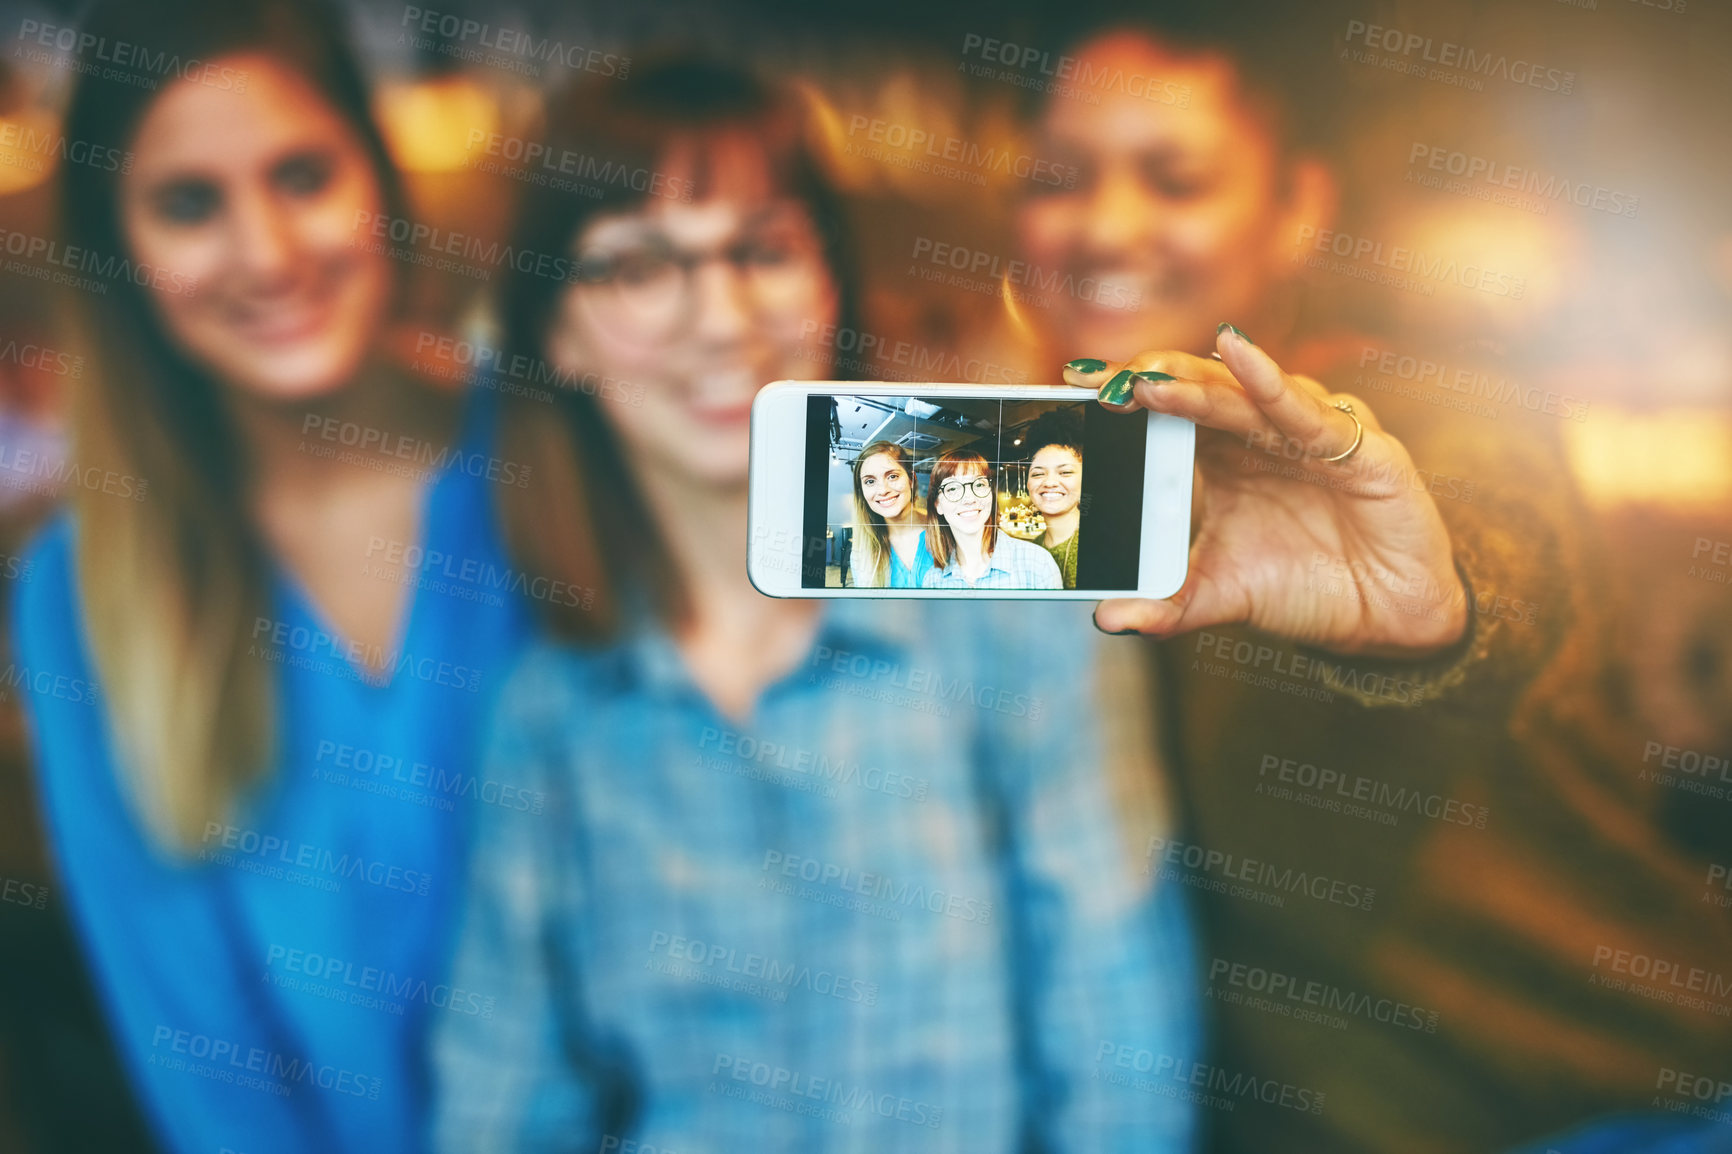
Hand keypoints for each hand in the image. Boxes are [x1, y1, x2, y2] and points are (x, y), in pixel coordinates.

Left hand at [1066, 325, 1466, 656]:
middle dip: (1147, 380)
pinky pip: (1305, 411)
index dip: (1125, 393)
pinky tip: (1239, 355)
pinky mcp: (1355, 446)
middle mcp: (1261, 434)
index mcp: (1222, 456)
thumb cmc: (1306, 587)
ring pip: (1242, 396)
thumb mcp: (1223, 595)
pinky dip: (1270, 382)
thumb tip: (1106, 618)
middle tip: (1097, 378)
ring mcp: (1307, 433)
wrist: (1387, 618)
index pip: (1167, 410)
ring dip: (1194, 384)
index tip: (1074, 383)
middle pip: (1198, 390)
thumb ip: (1168, 604)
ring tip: (1149, 380)